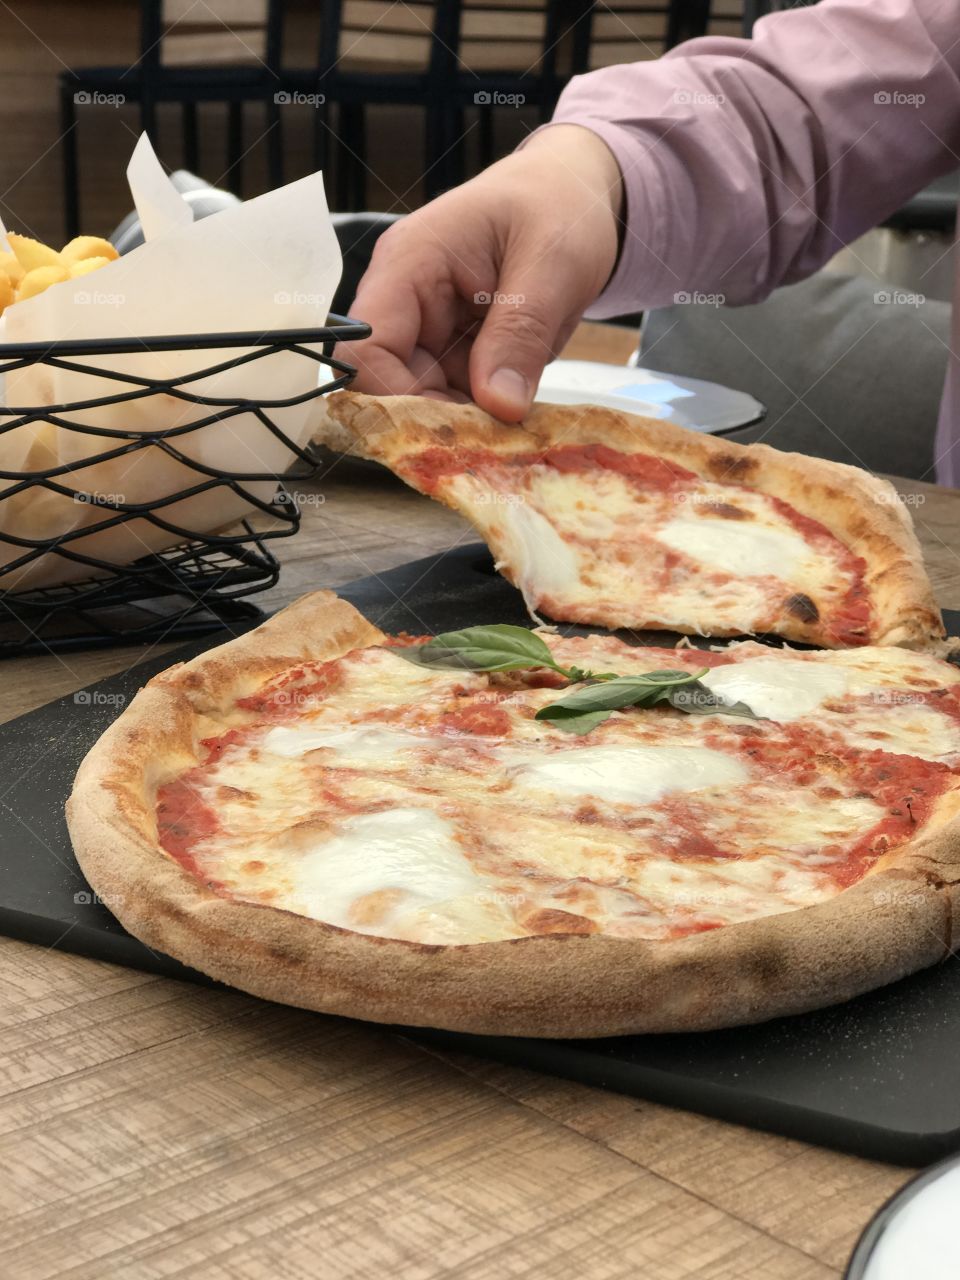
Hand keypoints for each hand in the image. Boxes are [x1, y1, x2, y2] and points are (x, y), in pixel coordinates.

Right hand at [346, 125, 622, 420]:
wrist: (579, 194)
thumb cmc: (560, 207)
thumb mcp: (552, 266)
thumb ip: (522, 335)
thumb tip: (499, 407)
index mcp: (410, 263)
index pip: (367, 345)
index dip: (395, 396)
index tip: (451, 430)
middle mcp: (407, 300)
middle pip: (389, 383)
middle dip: (436, 419)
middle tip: (493, 446)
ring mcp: (429, 328)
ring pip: (423, 399)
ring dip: (463, 423)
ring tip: (512, 434)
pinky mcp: (454, 351)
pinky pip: (454, 397)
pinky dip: (482, 415)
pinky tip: (514, 420)